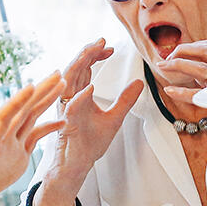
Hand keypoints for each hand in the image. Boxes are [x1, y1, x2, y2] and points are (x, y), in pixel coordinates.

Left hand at [0, 73, 66, 205]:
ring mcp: (10, 146)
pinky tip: (63, 120)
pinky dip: (48, 128)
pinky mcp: (17, 155)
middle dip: (40, 92)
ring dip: (46, 101)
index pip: (3, 118)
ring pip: (31, 118)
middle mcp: (1, 140)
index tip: (31, 86)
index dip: (16, 102)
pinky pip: (34, 136)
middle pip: (22, 111)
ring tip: (63, 84)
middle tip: (58, 74)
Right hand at [46, 39, 143, 179]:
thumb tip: (139, 82)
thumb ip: (125, 100)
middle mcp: (71, 98)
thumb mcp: (115, 117)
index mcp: (80, 95)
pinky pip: (71, 106)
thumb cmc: (90, 143)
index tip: (109, 47)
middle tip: (102, 41)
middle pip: (76, 68)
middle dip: (88, 52)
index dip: (95, 54)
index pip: (85, 68)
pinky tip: (91, 86)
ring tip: (92, 51)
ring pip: (69, 81)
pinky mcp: (67, 123)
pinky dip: (80, 96)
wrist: (79, 164)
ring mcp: (67, 109)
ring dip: (80, 65)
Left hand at [161, 43, 206, 174]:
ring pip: (200, 67)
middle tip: (167, 58)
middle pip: (204, 49)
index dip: (191, 47)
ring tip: (163, 68)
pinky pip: (199, 95)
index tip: (176, 54)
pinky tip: (169, 91)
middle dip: (182, 50)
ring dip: (177, 65)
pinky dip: (181, 92)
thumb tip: (199, 79)